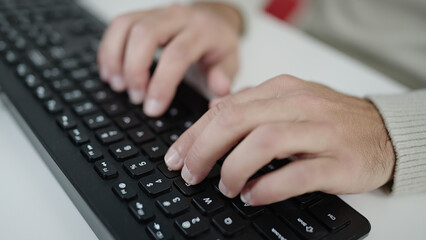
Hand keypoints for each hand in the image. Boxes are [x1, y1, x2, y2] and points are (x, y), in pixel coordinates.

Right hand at [97, 2, 241, 116]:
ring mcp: (158, 12)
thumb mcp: (230, 62)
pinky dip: (108, 49)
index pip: (177, 55)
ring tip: (118, 86)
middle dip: (135, 71)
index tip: (152, 108)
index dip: (162, 84)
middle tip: (136, 98)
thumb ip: (224, 76)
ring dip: (116, 59)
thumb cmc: (218, 45)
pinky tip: (109, 71)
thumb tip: (219, 89)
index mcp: (203, 31)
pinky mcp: (142, 14)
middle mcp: (178, 16)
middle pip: (145, 36)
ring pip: (126, 26)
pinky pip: (118, 25)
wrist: (213, 20)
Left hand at [164, 75, 395, 205]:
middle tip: (191, 173)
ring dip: (234, 168)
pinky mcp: (337, 162)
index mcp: (281, 90)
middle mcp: (298, 105)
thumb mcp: (289, 102)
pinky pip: (296, 174)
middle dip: (204, 149)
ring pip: (264, 142)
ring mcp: (319, 132)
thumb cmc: (330, 120)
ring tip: (225, 187)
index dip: (194, 134)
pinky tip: (253, 195)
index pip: (225, 108)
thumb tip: (211, 113)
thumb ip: (252, 105)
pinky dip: (267, 187)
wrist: (382, 132)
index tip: (176, 156)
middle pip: (237, 121)